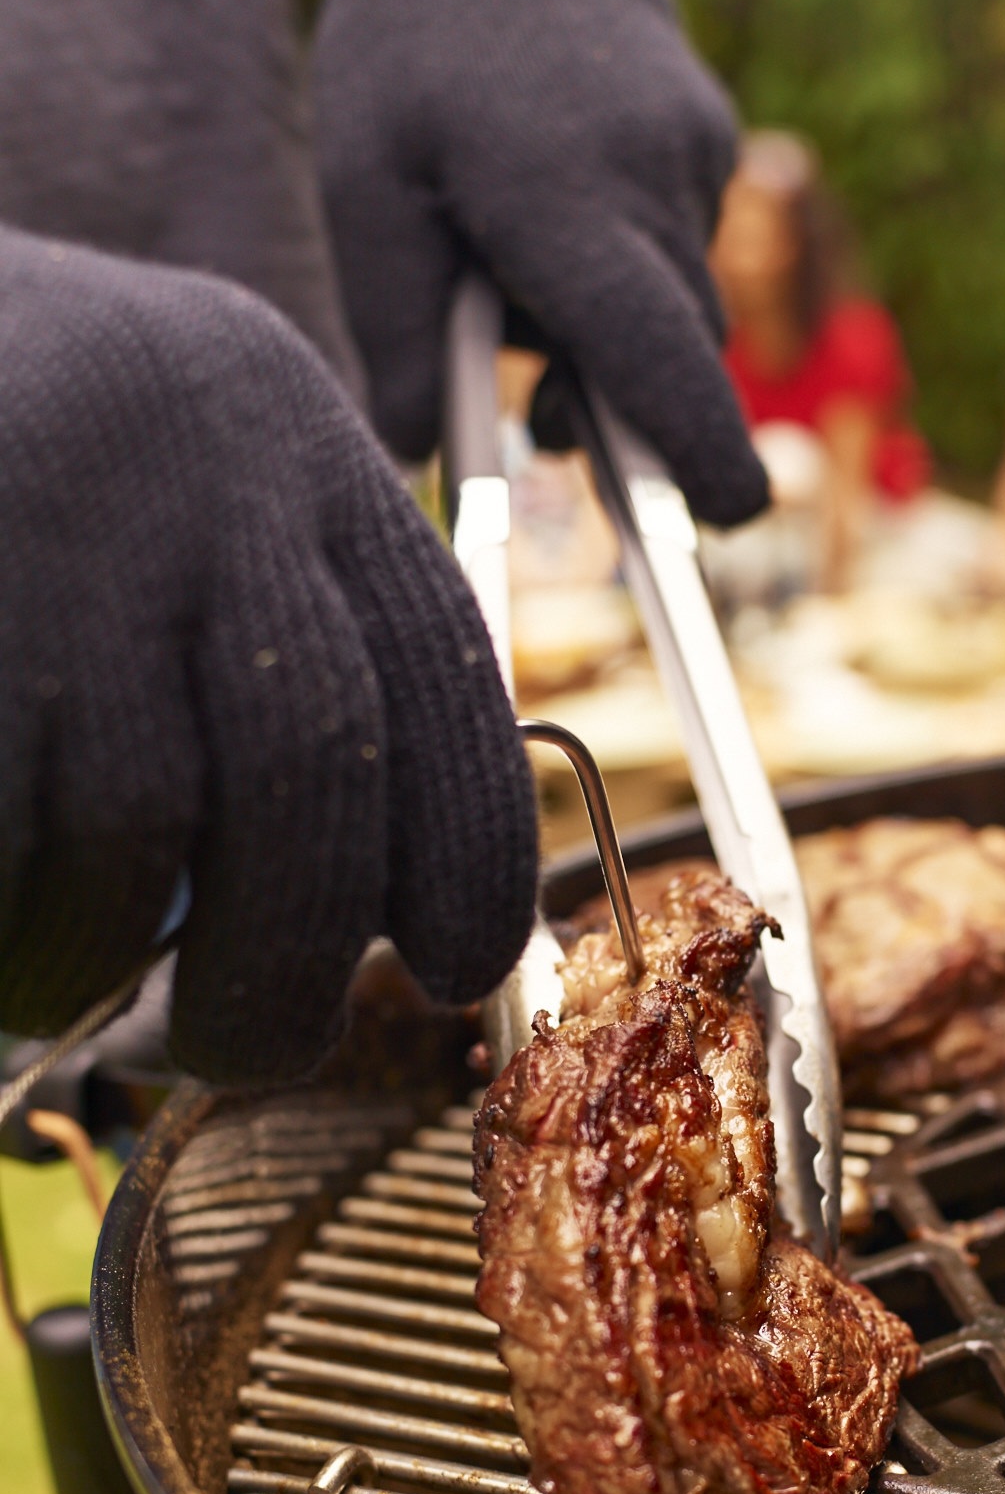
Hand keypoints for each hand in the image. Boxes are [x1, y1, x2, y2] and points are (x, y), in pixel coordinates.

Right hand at [0, 227, 535, 1082]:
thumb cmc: (7, 453)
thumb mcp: (159, 504)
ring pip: (123, 825)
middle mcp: (201, 455)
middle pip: (312, 774)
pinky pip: (5, 824)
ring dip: (74, 955)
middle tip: (225, 1049)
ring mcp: (53, 508)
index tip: (450, 968)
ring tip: (33, 978)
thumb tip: (356, 921)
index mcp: (296, 444)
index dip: (470, 855)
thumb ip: (262, 665)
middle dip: (279, 965)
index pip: (444, 681)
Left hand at [314, 0, 768, 527]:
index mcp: (568, 207)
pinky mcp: (710, 133)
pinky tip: (569, 210)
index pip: (665, 360)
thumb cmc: (409, 60)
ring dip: (629, 333)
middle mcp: (652, 181)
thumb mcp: (367, 196)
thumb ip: (398, 338)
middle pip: (679, 357)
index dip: (703, 453)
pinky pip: (686, 243)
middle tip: (547, 425)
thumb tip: (421, 456)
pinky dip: (638, 265)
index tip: (724, 516)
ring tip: (537, 286)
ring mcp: (695, 152)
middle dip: (630, 410)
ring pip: (685, 303)